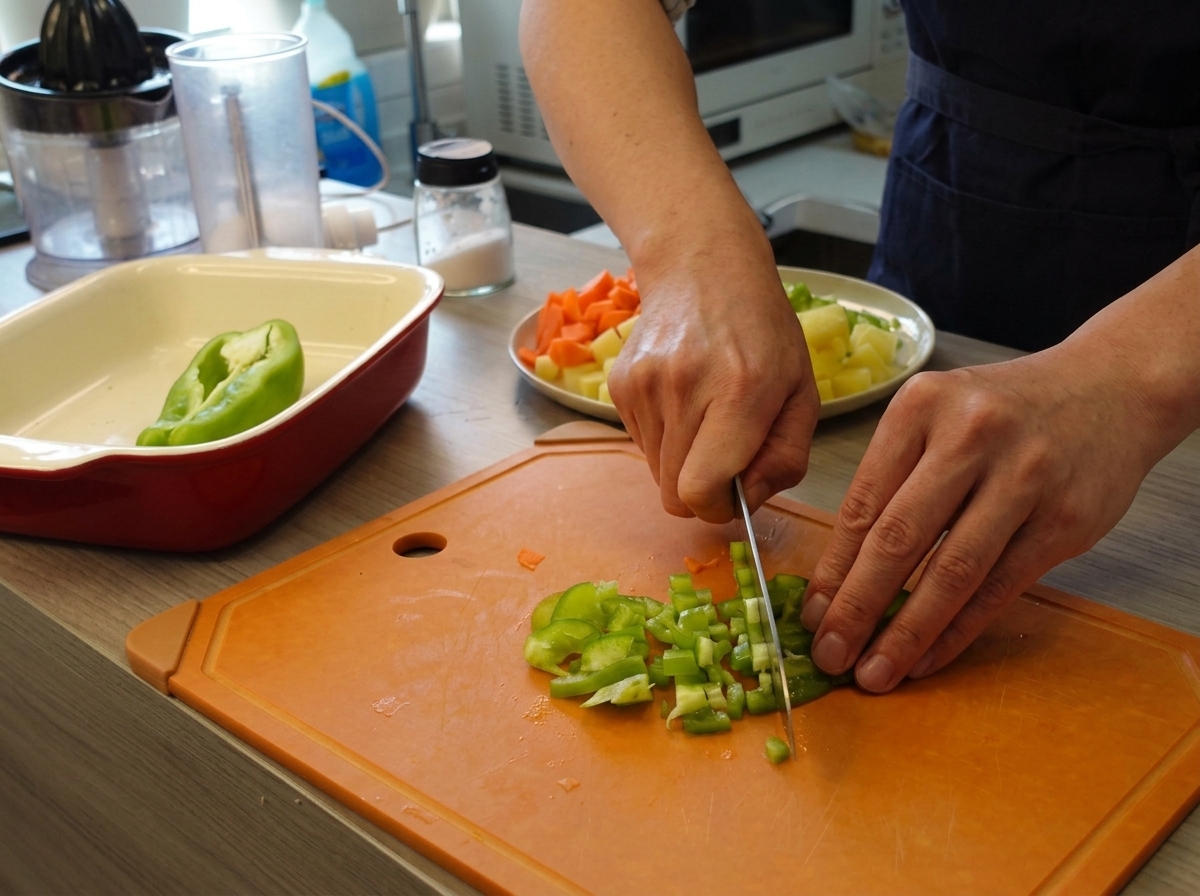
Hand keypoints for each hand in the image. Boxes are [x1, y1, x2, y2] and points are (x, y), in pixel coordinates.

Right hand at [606, 244, 819, 521]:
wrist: (702, 269)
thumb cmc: (763, 333)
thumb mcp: (802, 393)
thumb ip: (786, 458)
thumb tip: (747, 501)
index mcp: (740, 394)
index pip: (699, 492)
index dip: (717, 507)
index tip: (733, 492)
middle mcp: (683, 389)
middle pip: (672, 493)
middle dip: (701, 490)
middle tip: (724, 456)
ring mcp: (644, 385)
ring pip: (655, 472)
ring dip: (682, 461)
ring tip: (705, 415)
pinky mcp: (620, 384)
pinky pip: (640, 443)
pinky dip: (664, 437)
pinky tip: (683, 398)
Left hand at [801, 344, 1167, 691]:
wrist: (1109, 389)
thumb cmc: (1003, 411)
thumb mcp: (936, 415)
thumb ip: (892, 479)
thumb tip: (840, 574)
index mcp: (921, 407)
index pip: (864, 503)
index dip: (833, 569)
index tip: (811, 615)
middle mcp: (970, 436)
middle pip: (899, 538)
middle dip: (857, 607)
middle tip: (829, 655)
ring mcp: (1024, 478)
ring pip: (952, 571)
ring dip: (906, 632)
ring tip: (874, 671)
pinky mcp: (1064, 519)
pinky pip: (999, 587)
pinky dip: (958, 630)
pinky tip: (927, 657)